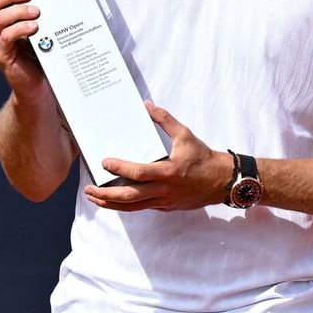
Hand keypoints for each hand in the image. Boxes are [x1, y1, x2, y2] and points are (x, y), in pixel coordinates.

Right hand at [0, 0, 48, 98]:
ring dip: (18, 11)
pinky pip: (6, 37)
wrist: (37, 84)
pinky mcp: (2, 55)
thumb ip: (39, 12)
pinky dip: (20, 29)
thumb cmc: (40, 53)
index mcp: (1, 17)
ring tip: (35, 12)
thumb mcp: (40, 28)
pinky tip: (34, 27)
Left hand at [84, 102, 231, 211]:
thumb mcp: (185, 135)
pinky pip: (142, 208)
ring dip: (110, 204)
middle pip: (128, 197)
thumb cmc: (204, 158)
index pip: (137, 173)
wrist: (223, 181)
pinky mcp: (165, 207)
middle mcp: (164, 191)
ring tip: (95, 198)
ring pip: (132, 208)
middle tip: (89, 189)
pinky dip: (125, 205)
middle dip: (105, 195)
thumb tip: (147, 105)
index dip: (118, 168)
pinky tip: (114, 199)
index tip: (104, 162)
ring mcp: (164, 202)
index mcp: (168, 172)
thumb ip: (165, 120)